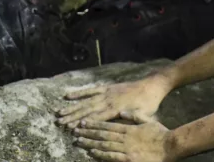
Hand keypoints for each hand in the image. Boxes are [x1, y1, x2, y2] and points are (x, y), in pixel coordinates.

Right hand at [57, 75, 171, 127]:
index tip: (72, 129)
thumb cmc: (149, 103)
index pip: (97, 118)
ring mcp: (108, 93)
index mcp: (117, 109)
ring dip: (73, 107)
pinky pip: (92, 90)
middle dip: (73, 117)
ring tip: (59, 113)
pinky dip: (80, 93)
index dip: (84, 123)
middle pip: (88, 110)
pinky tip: (68, 96)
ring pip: (87, 101)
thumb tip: (116, 128)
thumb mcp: (142, 115)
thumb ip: (129, 121)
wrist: (153, 85)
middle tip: (60, 123)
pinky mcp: (108, 87)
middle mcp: (110, 101)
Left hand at [73, 111, 177, 161]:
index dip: (94, 124)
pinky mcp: (128, 159)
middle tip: (75, 131)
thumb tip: (123, 112)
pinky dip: (101, 154)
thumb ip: (135, 117)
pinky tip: (91, 152)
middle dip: (88, 132)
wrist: (170, 146)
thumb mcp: (149, 121)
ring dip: (90, 143)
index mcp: (129, 128)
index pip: (108, 125)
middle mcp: (125, 137)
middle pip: (103, 134)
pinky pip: (111, 156)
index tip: (83, 122)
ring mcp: (126, 148)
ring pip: (104, 144)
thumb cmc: (161, 134)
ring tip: (79, 141)